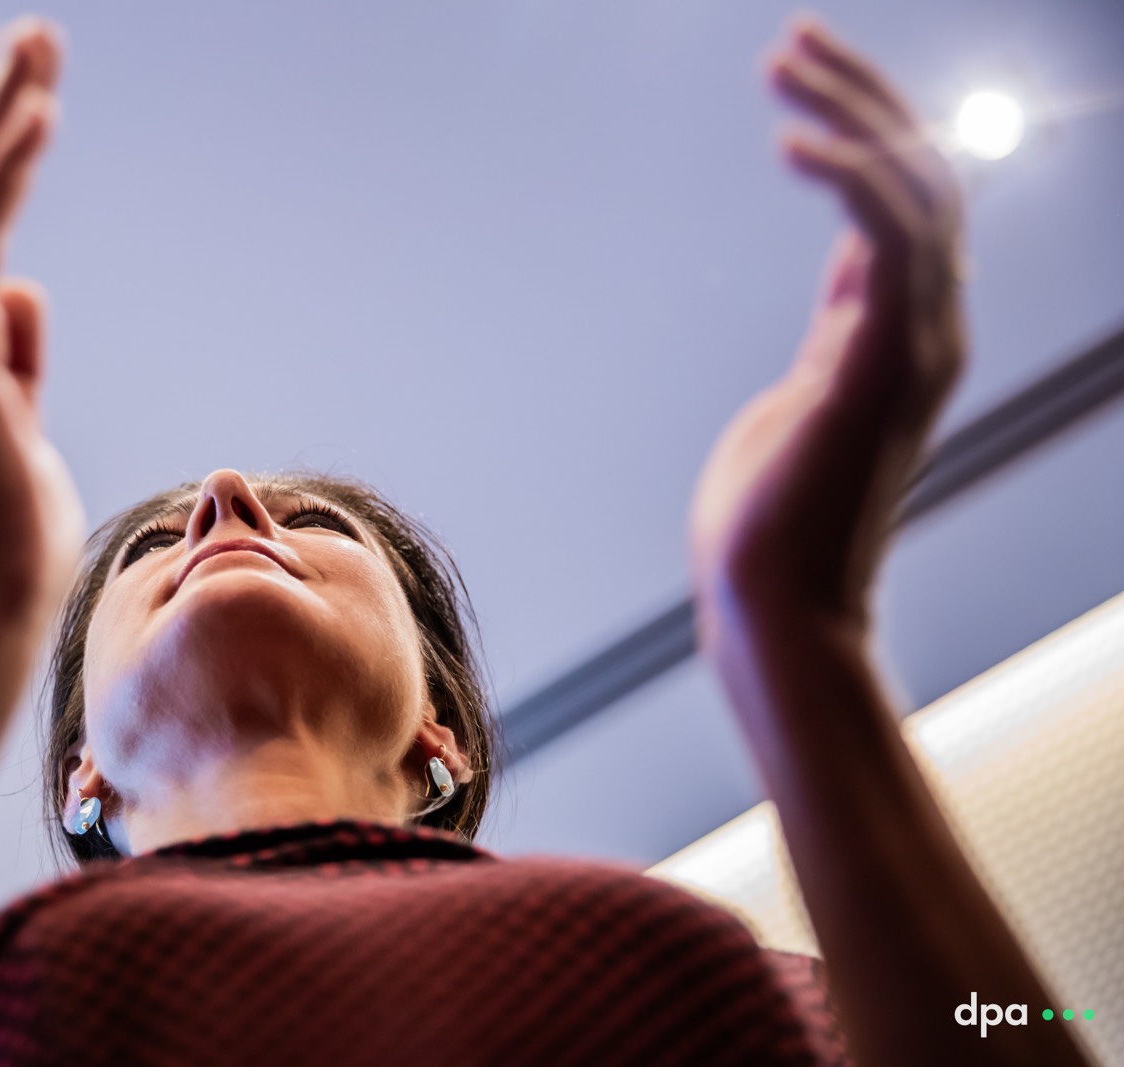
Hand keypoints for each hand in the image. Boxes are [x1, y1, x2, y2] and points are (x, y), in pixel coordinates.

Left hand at [690, 17, 966, 640]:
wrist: (771, 602)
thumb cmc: (767, 517)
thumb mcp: (804, 396)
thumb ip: (838, 331)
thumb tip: (848, 277)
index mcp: (902, 333)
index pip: (908, 198)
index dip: (867, 125)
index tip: (802, 73)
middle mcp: (928, 329)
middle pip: (923, 174)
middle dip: (863, 93)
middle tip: (792, 36)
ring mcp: (917, 347)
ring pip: (918, 190)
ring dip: (853, 111)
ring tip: (783, 58)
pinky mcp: (883, 364)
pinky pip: (888, 239)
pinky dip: (851, 176)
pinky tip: (792, 139)